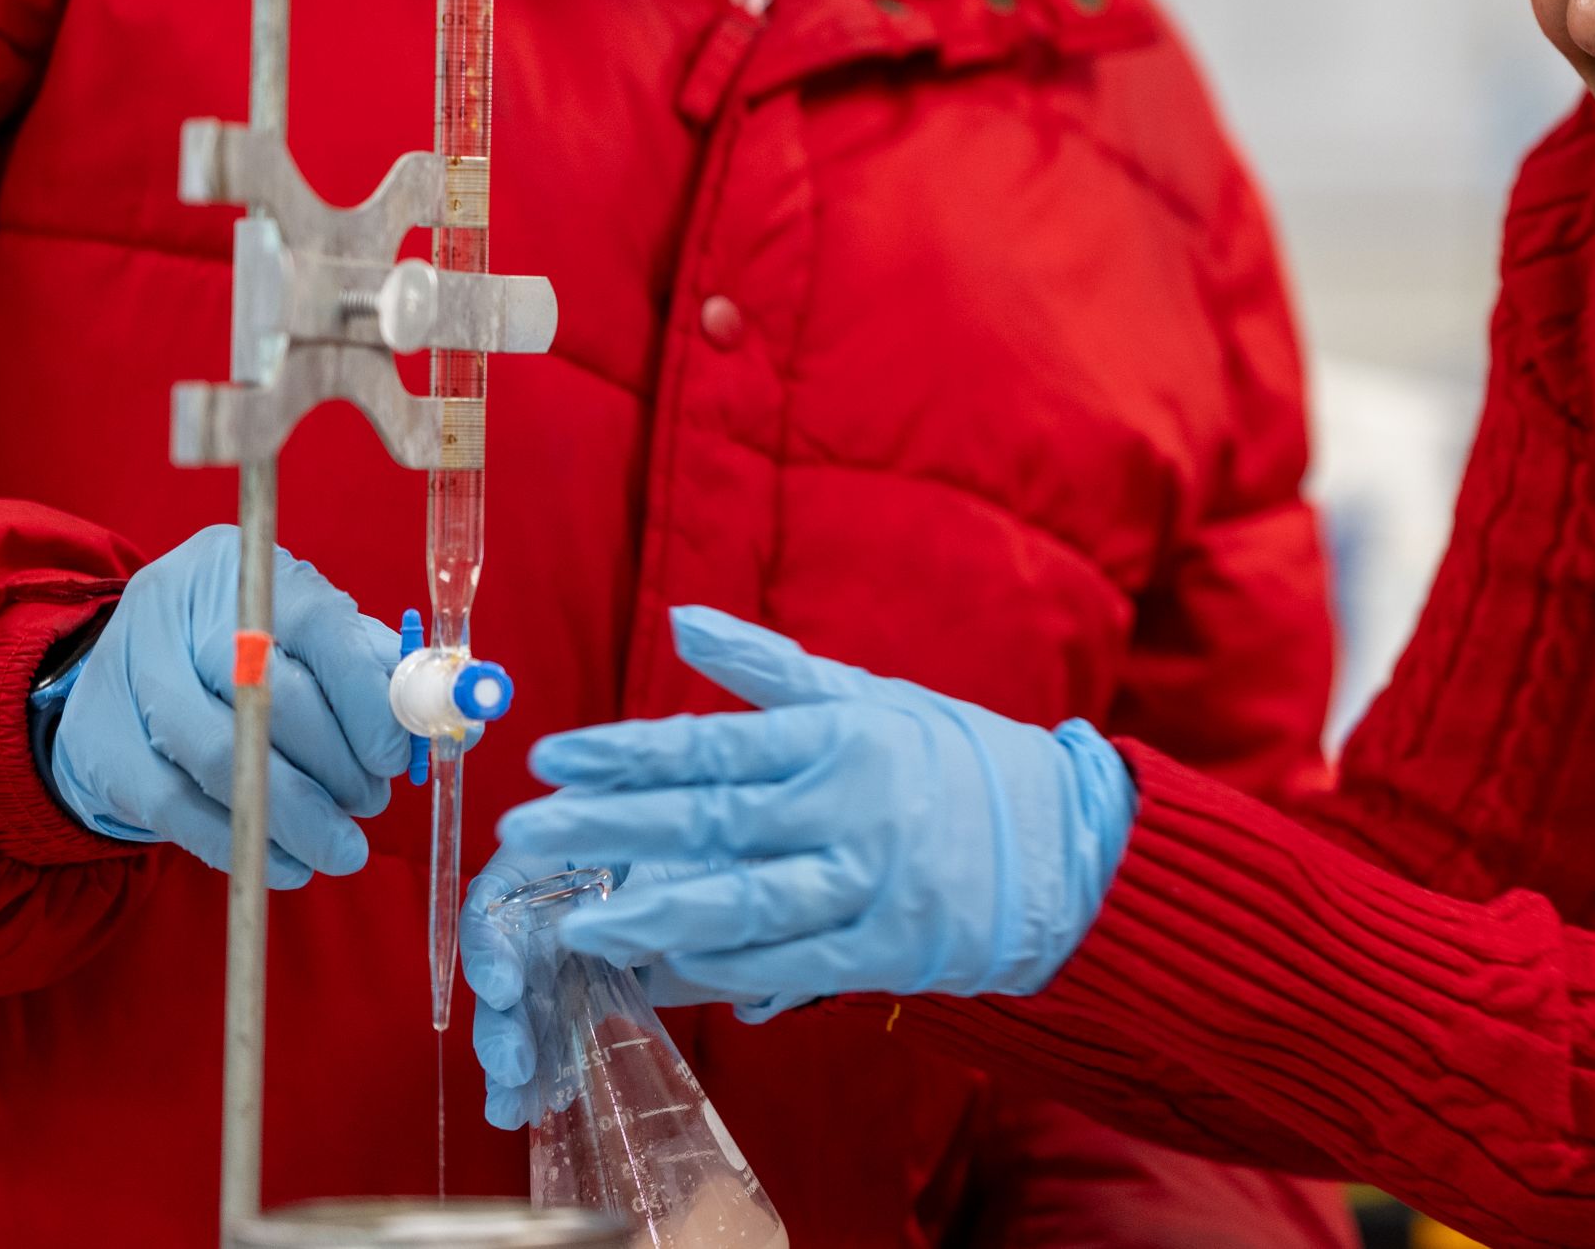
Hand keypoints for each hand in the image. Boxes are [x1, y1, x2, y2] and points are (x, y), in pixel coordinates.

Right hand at [38, 523, 420, 883]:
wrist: (121, 670)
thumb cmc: (245, 650)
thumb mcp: (307, 635)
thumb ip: (376, 667)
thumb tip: (453, 716)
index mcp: (246, 571)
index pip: (319, 628)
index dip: (366, 701)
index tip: (396, 758)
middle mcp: (179, 612)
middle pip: (269, 698)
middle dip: (336, 766)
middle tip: (373, 804)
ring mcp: (131, 676)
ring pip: (221, 758)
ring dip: (295, 817)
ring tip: (342, 847)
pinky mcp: (102, 745)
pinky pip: (177, 809)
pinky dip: (241, 846)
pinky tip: (288, 865)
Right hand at [460, 852, 723, 1129]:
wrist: (758, 895)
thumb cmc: (716, 849)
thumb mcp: (680, 856)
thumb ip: (644, 891)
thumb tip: (609, 938)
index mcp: (557, 852)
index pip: (498, 894)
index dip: (489, 943)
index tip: (502, 990)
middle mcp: (549, 904)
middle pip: (503, 963)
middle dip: (500, 1019)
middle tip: (512, 1066)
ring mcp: (566, 953)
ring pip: (523, 1007)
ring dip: (510, 1059)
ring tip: (509, 1110)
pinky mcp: (590, 993)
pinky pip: (557, 1031)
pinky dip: (545, 1068)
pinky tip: (531, 1108)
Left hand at [486, 606, 1133, 1023]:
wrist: (1066, 845)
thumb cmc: (954, 761)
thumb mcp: (867, 696)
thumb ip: (768, 667)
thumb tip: (681, 620)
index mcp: (836, 737)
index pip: (710, 745)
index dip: (625, 753)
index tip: (550, 757)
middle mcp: (846, 807)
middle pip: (707, 822)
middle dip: (609, 830)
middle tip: (527, 833)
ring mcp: (866, 882)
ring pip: (743, 903)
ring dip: (653, 916)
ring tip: (577, 924)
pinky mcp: (885, 948)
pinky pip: (789, 965)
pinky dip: (723, 973)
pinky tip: (660, 974)